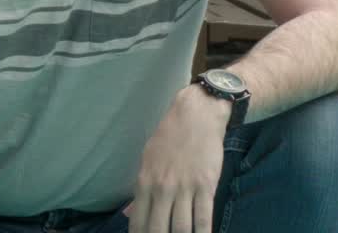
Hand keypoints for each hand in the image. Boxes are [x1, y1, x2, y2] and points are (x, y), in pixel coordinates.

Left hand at [126, 85, 229, 232]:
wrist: (197, 114)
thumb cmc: (171, 135)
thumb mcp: (148, 159)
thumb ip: (143, 189)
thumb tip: (132, 213)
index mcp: (145, 183)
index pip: (139, 223)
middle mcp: (162, 189)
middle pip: (158, 230)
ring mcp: (185, 189)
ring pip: (181, 228)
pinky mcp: (206, 186)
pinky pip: (203, 219)